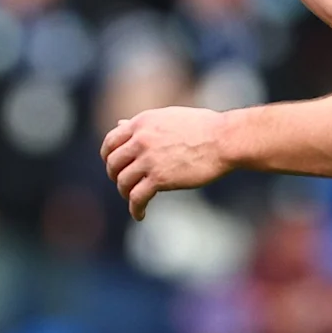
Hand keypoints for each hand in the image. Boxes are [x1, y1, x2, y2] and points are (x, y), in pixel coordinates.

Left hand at [100, 107, 230, 220]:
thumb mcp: (168, 117)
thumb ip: (143, 123)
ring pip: (122, 182)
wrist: (224, 139)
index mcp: (142, 122)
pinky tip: (140, 215)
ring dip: (126, 193)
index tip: (113, 166)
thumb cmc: (203, 127)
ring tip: (134, 199)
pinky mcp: (160, 178)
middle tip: (124, 184)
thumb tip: (122, 123)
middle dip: (115, 176)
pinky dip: (135, 209)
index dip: (108, 156)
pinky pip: (137, 198)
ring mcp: (149, 159)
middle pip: (113, 163)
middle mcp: (141, 139)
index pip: (111, 141)